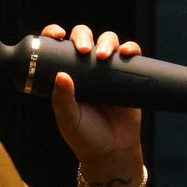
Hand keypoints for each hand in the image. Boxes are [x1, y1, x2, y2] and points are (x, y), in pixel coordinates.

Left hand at [41, 23, 143, 173]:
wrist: (112, 152)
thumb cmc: (85, 137)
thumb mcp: (68, 119)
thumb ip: (62, 99)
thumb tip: (60, 75)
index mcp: (67, 75)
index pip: (58, 47)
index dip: (55, 34)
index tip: (57, 34)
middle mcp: (86, 69)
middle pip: (84, 37)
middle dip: (83, 36)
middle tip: (84, 50)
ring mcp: (108, 71)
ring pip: (108, 41)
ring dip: (107, 41)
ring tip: (104, 56)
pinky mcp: (129, 76)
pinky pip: (131, 55)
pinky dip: (131, 49)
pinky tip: (127, 53)